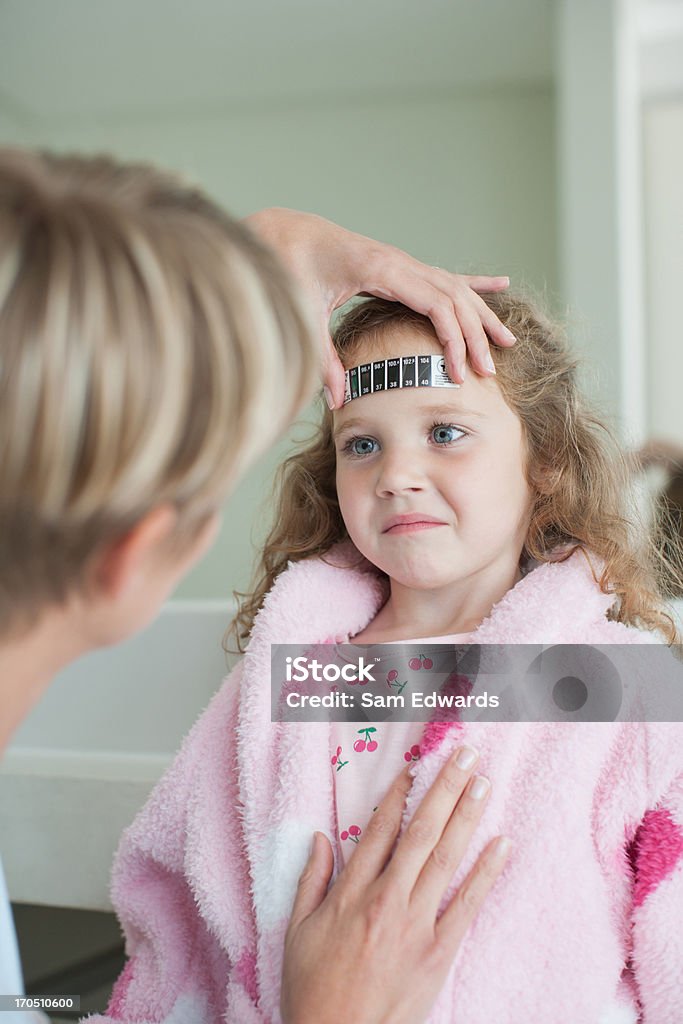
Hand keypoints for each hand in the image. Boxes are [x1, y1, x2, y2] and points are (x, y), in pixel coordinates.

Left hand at [244, 208, 513, 407]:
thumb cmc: (291, 269)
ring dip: (482, 315)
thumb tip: (337, 401)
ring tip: (508, 341)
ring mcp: (402, 262)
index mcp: (381, 268)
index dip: (453, 340)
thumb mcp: (303, 313)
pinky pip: (444, 277)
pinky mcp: (399, 266)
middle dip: (474, 336)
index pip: (436, 304)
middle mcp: (399, 262)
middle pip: (453, 298)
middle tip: (488, 372)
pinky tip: (501, 285)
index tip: (460, 372)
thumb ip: (321, 357)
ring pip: (455, 288)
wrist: (285, 232)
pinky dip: (473, 284)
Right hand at [280, 746, 509, 1023]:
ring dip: (466, 816)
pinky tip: (502, 845)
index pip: (379, 830)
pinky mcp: (438, 953)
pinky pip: (466, 905)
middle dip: (443, 789)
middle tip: (464, 755)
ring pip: (444, 858)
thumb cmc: (313, 991)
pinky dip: (485, 873)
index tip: (415, 766)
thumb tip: (321, 838)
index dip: (399, 794)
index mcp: (350, 893)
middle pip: (419, 833)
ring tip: (483, 782)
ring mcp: (415, 926)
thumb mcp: (296, 933)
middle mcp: (385, 900)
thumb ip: (311, 881)